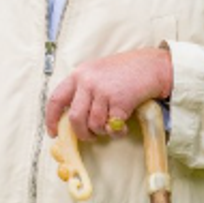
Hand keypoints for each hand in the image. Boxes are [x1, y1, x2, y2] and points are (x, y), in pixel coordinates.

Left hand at [45, 48, 172, 142]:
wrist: (152, 65)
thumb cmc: (125, 70)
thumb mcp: (97, 72)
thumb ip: (83, 89)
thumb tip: (73, 118)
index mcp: (79, 74)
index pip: (56, 99)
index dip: (51, 119)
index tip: (53, 132)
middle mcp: (88, 81)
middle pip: (75, 118)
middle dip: (81, 133)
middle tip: (90, 136)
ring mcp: (103, 91)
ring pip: (94, 125)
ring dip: (102, 132)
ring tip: (110, 126)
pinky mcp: (119, 101)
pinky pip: (112, 126)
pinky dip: (117, 132)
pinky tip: (123, 126)